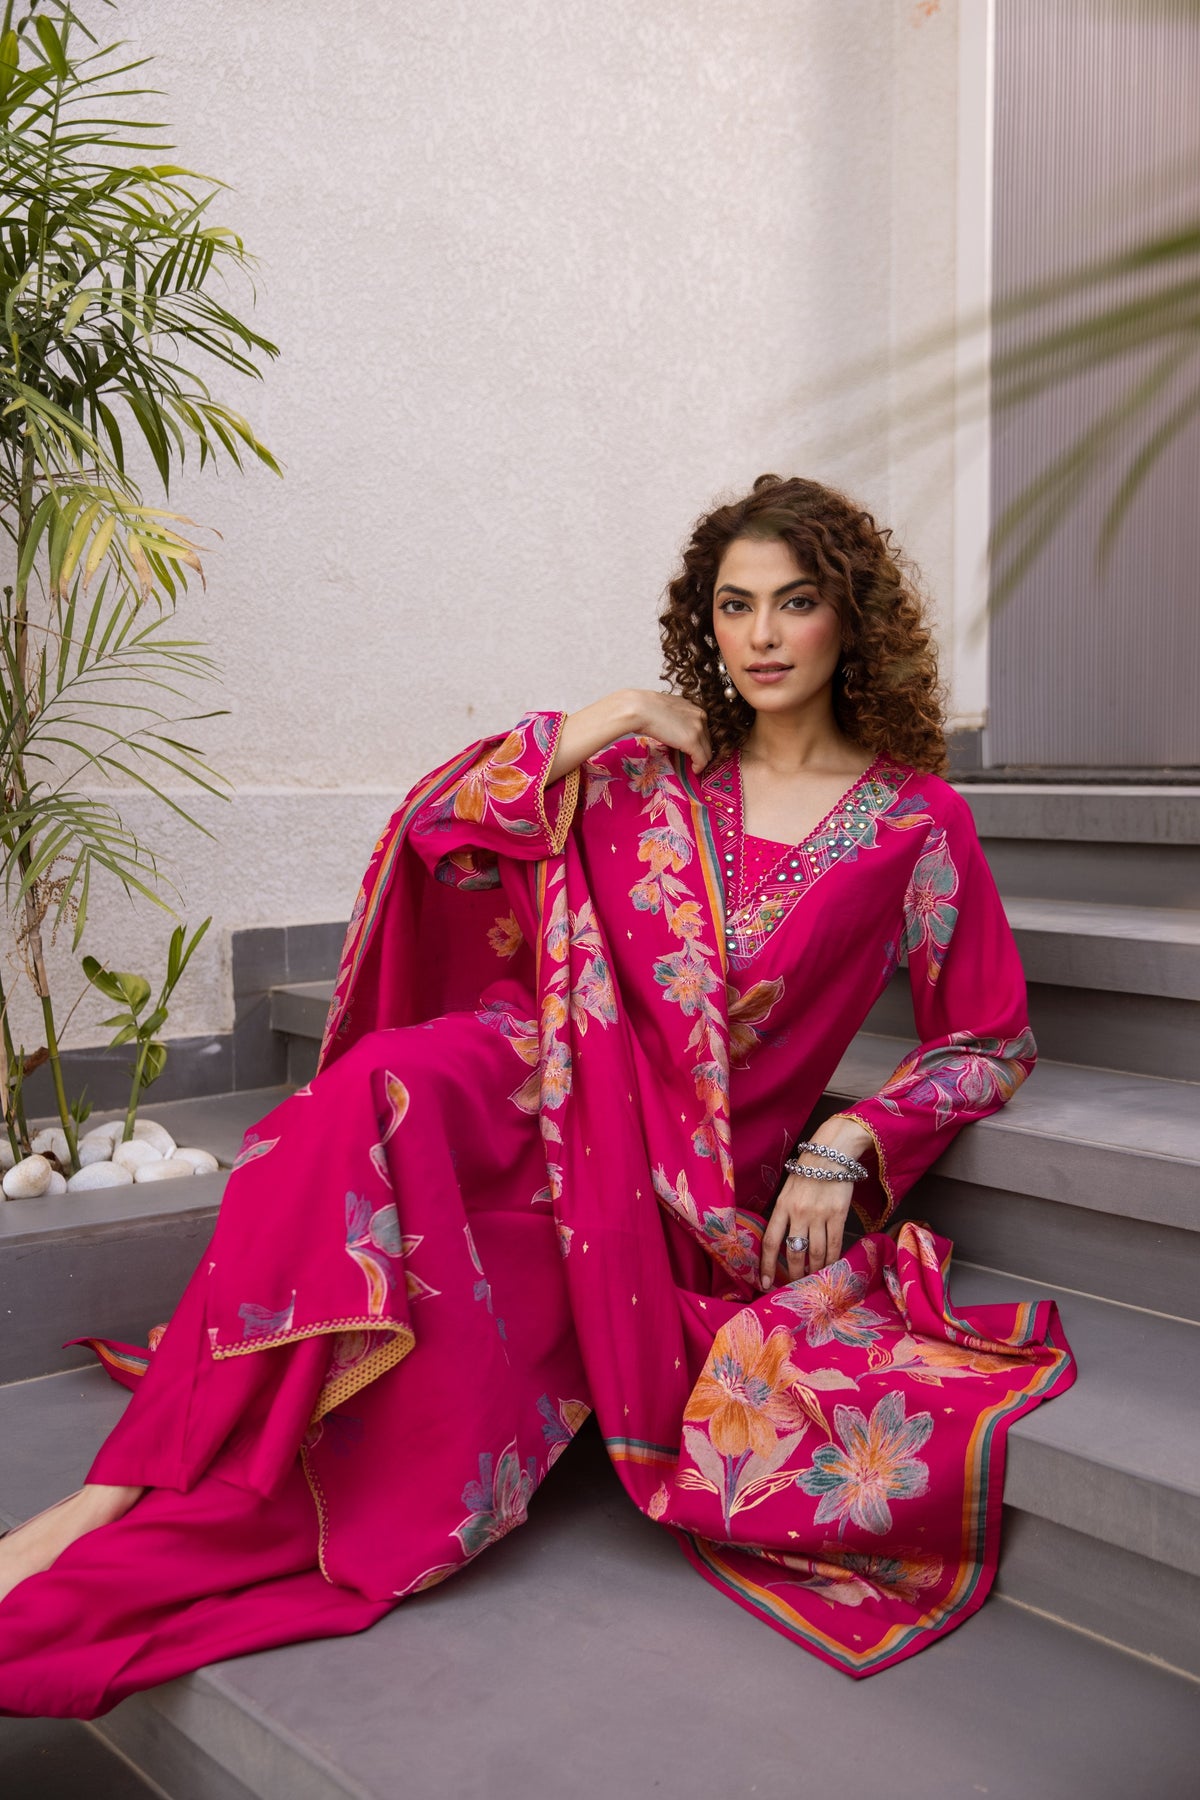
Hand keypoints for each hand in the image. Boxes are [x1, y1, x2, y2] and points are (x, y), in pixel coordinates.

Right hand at [548, 690, 710, 784]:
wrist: (637, 708)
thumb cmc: (643, 707)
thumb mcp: (663, 709)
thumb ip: (673, 718)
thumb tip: (670, 729)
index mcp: (692, 707)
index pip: (703, 727)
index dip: (698, 740)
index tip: (692, 750)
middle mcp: (699, 715)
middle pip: (708, 739)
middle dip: (700, 751)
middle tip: (691, 760)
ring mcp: (698, 728)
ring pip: (707, 751)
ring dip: (700, 760)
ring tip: (691, 766)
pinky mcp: (692, 741)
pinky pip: (703, 759)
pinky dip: (699, 767)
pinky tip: (693, 770)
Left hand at [758, 1117, 871, 1289]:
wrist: (831, 1154)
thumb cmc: (807, 1172)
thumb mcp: (787, 1191)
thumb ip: (783, 1214)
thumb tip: (780, 1243)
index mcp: (781, 1206)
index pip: (770, 1241)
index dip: (766, 1265)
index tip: (765, 1282)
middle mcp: (799, 1213)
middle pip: (794, 1252)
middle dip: (793, 1273)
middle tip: (795, 1286)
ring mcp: (819, 1215)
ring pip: (816, 1253)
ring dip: (814, 1270)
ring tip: (813, 1280)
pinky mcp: (838, 1215)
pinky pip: (834, 1244)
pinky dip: (832, 1260)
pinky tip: (831, 1268)